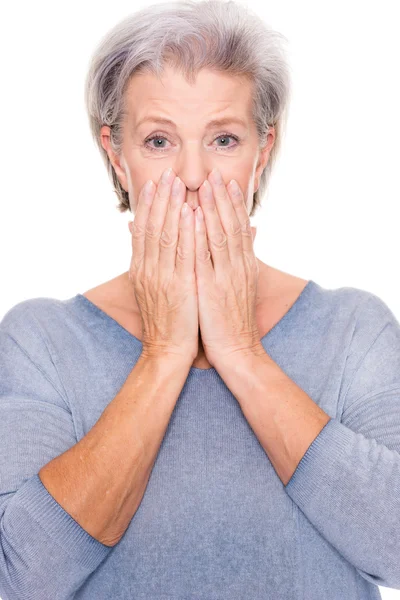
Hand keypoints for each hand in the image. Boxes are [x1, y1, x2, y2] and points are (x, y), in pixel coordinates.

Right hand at [128, 168, 198, 362]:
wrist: (166, 349)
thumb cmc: (164, 318)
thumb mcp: (150, 288)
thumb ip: (149, 262)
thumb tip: (143, 242)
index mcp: (141, 268)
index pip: (142, 230)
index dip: (147, 205)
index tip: (153, 183)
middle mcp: (148, 269)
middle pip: (151, 226)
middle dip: (159, 198)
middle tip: (166, 174)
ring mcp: (162, 278)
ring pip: (165, 235)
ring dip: (171, 207)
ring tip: (177, 184)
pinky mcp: (179, 287)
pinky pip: (183, 254)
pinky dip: (186, 232)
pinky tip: (191, 213)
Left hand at [194, 168, 261, 367]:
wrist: (238, 350)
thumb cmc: (235, 319)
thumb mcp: (243, 287)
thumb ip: (241, 261)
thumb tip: (247, 239)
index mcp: (245, 265)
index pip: (240, 227)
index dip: (234, 203)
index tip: (227, 181)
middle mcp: (238, 266)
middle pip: (232, 225)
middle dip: (223, 197)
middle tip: (215, 173)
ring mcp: (226, 276)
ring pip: (220, 235)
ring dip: (213, 208)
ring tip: (206, 185)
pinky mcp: (211, 288)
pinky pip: (205, 256)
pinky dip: (199, 234)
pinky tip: (193, 216)